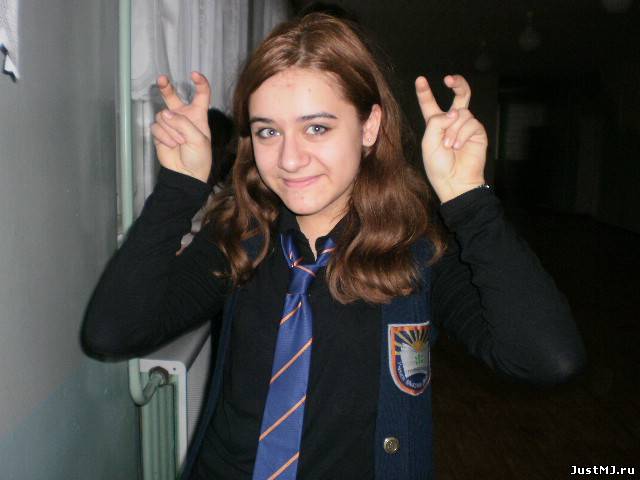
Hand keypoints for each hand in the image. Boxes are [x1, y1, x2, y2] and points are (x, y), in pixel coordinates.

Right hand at [150, 71, 211, 182]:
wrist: (186, 174)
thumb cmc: (199, 157)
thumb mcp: (198, 139)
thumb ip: (183, 124)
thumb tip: (165, 113)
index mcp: (198, 115)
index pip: (201, 94)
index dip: (200, 83)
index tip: (194, 74)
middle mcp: (183, 116)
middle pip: (172, 96)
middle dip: (165, 86)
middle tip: (161, 79)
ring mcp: (170, 123)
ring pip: (163, 116)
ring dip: (171, 130)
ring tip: (179, 142)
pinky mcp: (159, 132)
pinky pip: (156, 127)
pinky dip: (164, 137)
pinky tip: (171, 145)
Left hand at [415, 74, 487, 202]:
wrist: (455, 181)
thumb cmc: (438, 165)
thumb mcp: (429, 142)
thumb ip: (437, 122)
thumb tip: (455, 112)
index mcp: (436, 124)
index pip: (430, 104)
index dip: (425, 92)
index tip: (420, 79)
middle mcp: (452, 121)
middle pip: (459, 95)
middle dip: (457, 83)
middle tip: (449, 79)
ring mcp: (466, 125)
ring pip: (461, 113)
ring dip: (453, 130)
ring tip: (449, 147)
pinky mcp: (477, 132)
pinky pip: (470, 123)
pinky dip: (462, 134)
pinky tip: (458, 147)